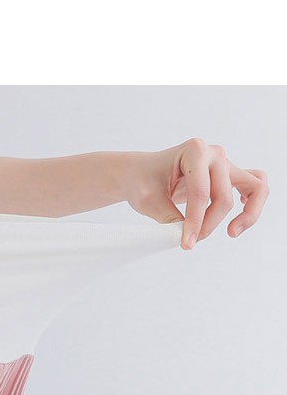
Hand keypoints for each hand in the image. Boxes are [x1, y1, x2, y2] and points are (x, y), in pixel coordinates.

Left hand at [117, 138, 269, 249]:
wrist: (139, 173)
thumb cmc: (141, 181)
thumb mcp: (147, 201)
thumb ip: (168, 217)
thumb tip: (188, 237)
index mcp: (193, 151)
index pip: (200, 193)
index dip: (195, 222)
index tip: (186, 243)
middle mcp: (214, 154)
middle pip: (223, 196)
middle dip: (208, 223)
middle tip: (190, 241)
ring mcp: (224, 163)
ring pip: (254, 187)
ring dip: (249, 213)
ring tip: (232, 232)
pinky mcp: (228, 174)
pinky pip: (255, 185)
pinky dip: (254, 202)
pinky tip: (240, 219)